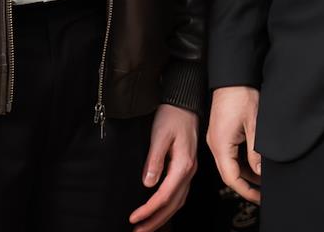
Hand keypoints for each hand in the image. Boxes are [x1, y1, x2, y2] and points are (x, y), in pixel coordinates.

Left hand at [129, 104, 198, 230]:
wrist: (185, 103)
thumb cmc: (173, 115)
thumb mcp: (160, 134)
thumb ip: (154, 159)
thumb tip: (148, 183)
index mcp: (183, 165)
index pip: (165, 195)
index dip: (149, 210)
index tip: (134, 218)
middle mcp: (188, 171)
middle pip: (173, 205)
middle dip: (155, 221)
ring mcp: (189, 171)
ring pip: (177, 202)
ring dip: (162, 217)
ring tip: (146, 227)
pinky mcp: (185, 168)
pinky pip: (179, 195)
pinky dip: (168, 207)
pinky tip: (159, 211)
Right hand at [206, 85, 261, 203]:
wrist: (232, 75)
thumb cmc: (241, 95)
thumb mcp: (254, 125)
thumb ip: (256, 152)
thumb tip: (260, 173)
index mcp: (220, 145)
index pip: (232, 178)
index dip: (246, 191)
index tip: (260, 198)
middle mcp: (215, 144)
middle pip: (230, 173)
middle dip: (247, 185)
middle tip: (264, 192)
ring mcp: (216, 139)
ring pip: (230, 164)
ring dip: (246, 172)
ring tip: (264, 178)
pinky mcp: (220, 133)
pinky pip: (230, 154)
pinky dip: (242, 161)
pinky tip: (256, 162)